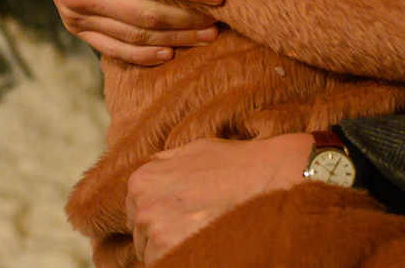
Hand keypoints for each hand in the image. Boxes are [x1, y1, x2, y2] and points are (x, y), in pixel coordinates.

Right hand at [39, 0, 223, 63]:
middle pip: (143, 13)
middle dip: (186, 17)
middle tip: (223, 18)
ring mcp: (75, 14)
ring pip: (133, 35)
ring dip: (174, 38)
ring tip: (210, 34)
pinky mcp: (77, 28)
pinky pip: (114, 49)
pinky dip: (145, 55)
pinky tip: (173, 52)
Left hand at [126, 134, 312, 263]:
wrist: (269, 179)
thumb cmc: (236, 163)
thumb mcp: (195, 148)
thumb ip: (166, 162)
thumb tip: (155, 169)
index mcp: (143, 180)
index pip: (135, 209)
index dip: (159, 212)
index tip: (179, 214)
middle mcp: (144, 207)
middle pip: (142, 233)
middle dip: (164, 231)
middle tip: (194, 223)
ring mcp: (157, 234)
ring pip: (154, 253)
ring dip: (173, 248)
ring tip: (203, 234)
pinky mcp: (173, 255)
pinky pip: (168, 264)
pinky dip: (184, 259)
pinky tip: (205, 245)